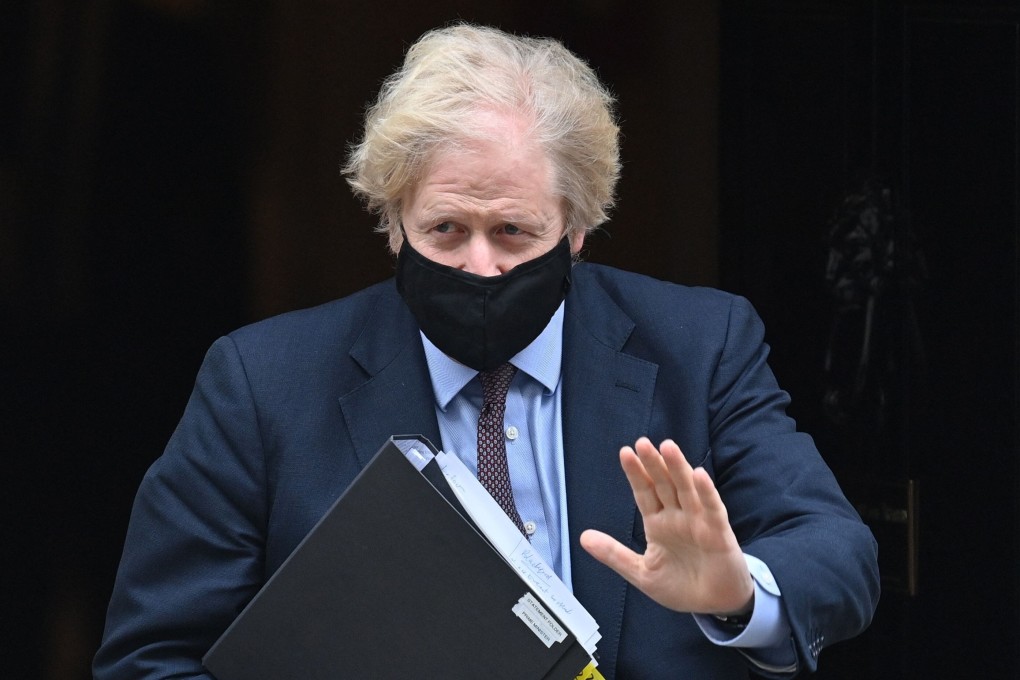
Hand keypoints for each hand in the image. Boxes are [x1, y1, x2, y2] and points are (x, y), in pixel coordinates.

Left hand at [580, 437, 752, 615]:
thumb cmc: (681, 587)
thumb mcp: (641, 572)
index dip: (636, 474)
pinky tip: (698, 475)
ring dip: (677, 468)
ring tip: (667, 448)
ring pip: (686, 489)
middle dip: (653, 464)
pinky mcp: (719, 532)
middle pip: (664, 484)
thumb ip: (614, 554)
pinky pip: (712, 508)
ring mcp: (699, 521)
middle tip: (642, 443)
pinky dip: (706, 492)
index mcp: (658, 523)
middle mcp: (677, 516)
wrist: (714, 606)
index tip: (625, 453)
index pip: (644, 493)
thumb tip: (583, 538)